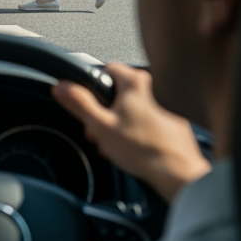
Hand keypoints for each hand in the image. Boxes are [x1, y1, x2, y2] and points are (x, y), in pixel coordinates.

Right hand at [53, 63, 210, 202]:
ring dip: (122, 121)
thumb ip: (79, 103)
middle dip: (106, 110)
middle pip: (121, 91)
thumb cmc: (143, 149)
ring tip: (115, 143)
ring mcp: (168, 105)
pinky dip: (140, 129)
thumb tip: (63, 87)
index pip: (108, 68)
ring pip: (136, 107)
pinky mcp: (176, 122)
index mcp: (135, 83)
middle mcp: (155, 88)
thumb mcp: (100, 125)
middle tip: (99, 129)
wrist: (177, 172)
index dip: (93, 85)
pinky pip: (151, 119)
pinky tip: (134, 147)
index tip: (88, 100)